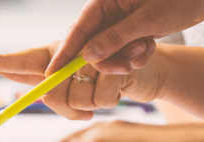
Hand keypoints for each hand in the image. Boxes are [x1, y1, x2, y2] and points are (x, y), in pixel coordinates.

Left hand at [0, 39, 162, 119]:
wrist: (143, 72)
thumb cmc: (106, 80)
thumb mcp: (79, 88)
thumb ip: (58, 93)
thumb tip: (41, 95)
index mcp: (59, 53)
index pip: (28, 60)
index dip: (7, 61)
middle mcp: (73, 50)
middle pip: (52, 92)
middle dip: (67, 107)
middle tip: (82, 106)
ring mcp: (93, 55)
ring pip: (78, 100)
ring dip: (92, 105)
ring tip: (104, 90)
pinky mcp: (115, 66)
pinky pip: (101, 100)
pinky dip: (110, 101)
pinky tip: (117, 88)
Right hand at [46, 0, 203, 75]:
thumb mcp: (147, 19)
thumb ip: (116, 38)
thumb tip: (87, 56)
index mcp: (105, 1)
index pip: (77, 30)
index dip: (64, 53)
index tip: (52, 73)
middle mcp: (108, 12)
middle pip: (92, 46)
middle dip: (109, 60)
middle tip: (128, 64)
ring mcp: (118, 23)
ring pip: (109, 53)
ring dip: (126, 59)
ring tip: (147, 47)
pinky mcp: (130, 33)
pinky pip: (123, 54)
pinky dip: (136, 57)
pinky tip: (151, 46)